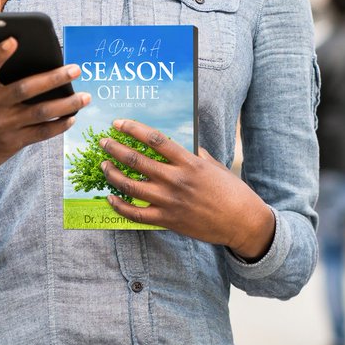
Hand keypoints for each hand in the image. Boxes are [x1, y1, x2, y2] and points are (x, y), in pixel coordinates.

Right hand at [0, 37, 88, 198]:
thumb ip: (1, 83)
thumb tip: (42, 70)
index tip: (14, 40)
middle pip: (26, 88)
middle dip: (54, 78)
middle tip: (76, 69)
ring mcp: (4, 125)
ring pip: (41, 112)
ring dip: (67, 104)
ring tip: (86, 96)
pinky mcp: (13, 143)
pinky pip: (42, 132)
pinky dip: (59, 125)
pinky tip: (72, 117)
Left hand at [98, 119, 275, 260]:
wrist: (241, 221)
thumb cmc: (230, 191)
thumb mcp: (214, 165)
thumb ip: (195, 154)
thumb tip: (180, 144)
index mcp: (189, 162)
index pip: (154, 139)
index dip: (133, 129)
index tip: (118, 123)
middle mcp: (176, 179)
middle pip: (137, 160)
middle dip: (115, 149)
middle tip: (103, 142)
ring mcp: (170, 201)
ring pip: (131, 186)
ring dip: (113, 173)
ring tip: (103, 165)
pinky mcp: (167, 220)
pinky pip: (136, 213)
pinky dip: (119, 205)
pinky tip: (110, 197)